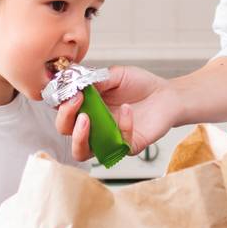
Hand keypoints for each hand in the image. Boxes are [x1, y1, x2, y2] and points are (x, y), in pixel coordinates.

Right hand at [54, 65, 181, 162]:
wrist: (167, 94)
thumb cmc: (140, 85)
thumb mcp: (116, 75)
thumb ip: (97, 79)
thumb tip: (77, 83)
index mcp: (86, 107)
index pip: (62, 110)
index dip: (59, 103)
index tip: (66, 90)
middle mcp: (93, 126)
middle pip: (65, 132)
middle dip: (65, 118)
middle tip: (75, 102)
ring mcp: (107, 139)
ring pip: (81, 152)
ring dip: (78, 137)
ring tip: (86, 119)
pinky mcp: (126, 147)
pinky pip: (118, 144)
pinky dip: (122, 125)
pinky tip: (128, 109)